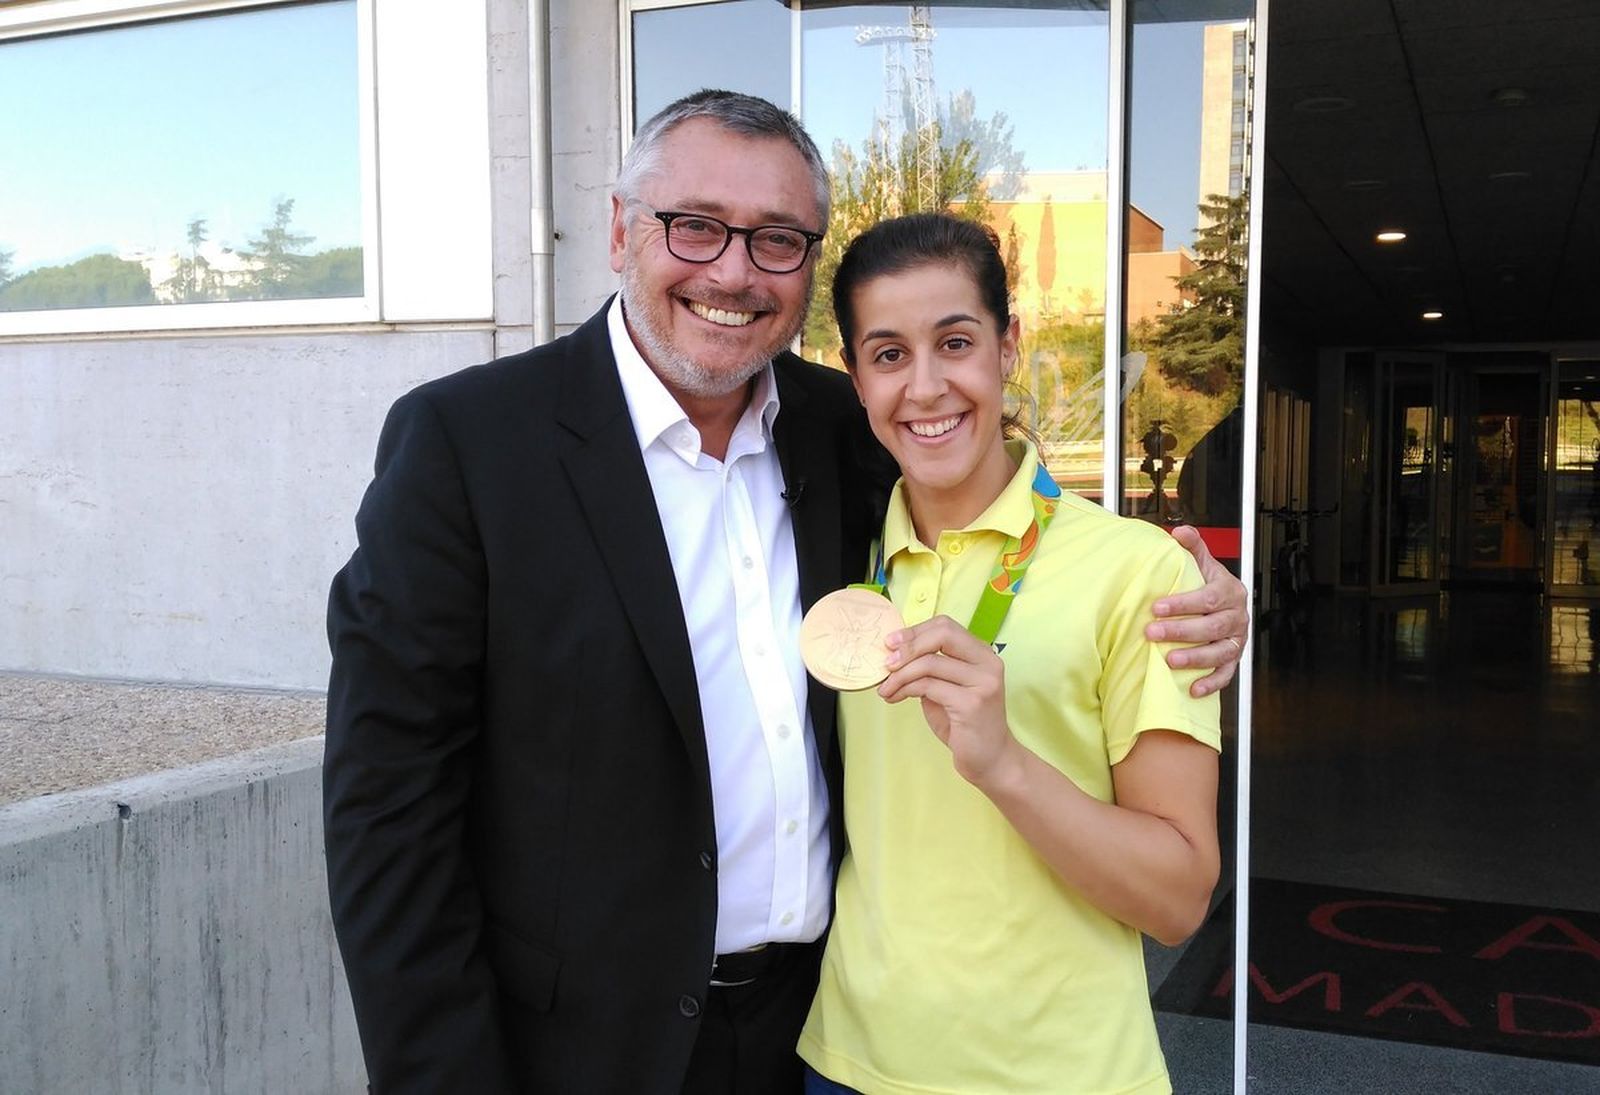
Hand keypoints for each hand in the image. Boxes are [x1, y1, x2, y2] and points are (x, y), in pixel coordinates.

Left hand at [878, 615, 1016, 788]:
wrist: (990, 759)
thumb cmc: (964, 724)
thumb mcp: (945, 688)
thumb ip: (929, 669)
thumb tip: (894, 654)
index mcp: (982, 654)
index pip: (946, 626)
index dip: (915, 631)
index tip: (890, 642)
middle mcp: (987, 663)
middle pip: (942, 635)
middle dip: (908, 645)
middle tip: (886, 662)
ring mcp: (983, 682)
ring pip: (930, 663)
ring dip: (899, 674)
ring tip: (884, 689)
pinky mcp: (972, 703)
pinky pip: (928, 686)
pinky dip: (904, 688)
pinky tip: (894, 697)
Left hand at [1147, 525, 1249, 696]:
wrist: (1226, 604)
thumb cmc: (1208, 584)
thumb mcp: (1202, 562)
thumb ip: (1193, 546)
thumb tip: (1179, 532)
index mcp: (1230, 591)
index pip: (1208, 598)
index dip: (1183, 604)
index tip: (1156, 607)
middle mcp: (1237, 616)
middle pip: (1211, 627)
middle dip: (1180, 631)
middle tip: (1151, 633)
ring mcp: (1237, 640)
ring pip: (1219, 652)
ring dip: (1195, 658)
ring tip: (1169, 661)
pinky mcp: (1234, 659)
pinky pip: (1226, 674)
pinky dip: (1211, 683)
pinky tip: (1192, 689)